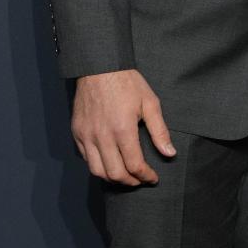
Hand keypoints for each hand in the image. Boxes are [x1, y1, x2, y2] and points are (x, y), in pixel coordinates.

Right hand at [71, 69, 174, 185]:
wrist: (99, 66)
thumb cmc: (126, 82)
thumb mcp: (150, 103)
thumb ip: (159, 131)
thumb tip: (169, 153)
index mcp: (122, 129)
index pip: (134, 165)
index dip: (145, 176)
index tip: (153, 178)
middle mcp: (102, 136)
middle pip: (115, 174)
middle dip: (131, 182)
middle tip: (140, 180)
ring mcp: (86, 135)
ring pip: (97, 170)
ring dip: (113, 178)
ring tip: (125, 176)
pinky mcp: (77, 132)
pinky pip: (85, 158)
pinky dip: (98, 166)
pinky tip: (109, 162)